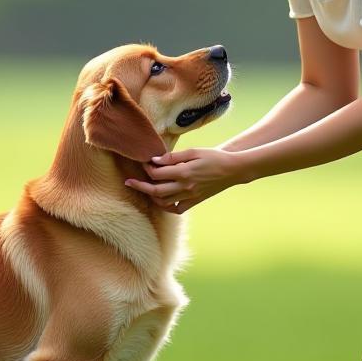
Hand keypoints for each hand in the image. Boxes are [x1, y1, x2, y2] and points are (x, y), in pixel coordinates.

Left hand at [124, 147, 242, 213]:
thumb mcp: (194, 151)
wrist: (232, 170)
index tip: (144, 162)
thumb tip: (155, 160)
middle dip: (140, 186)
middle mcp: (185, 187)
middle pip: (156, 190)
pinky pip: (176, 209)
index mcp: (184, 172)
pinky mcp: (195, 202)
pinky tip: (162, 199)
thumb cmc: (213, 157)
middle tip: (128, 182)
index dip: (147, 168)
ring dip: (152, 196)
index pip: (157, 173)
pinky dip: (166, 207)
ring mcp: (190, 196)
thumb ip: (174, 157)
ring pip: (164, 202)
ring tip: (145, 189)